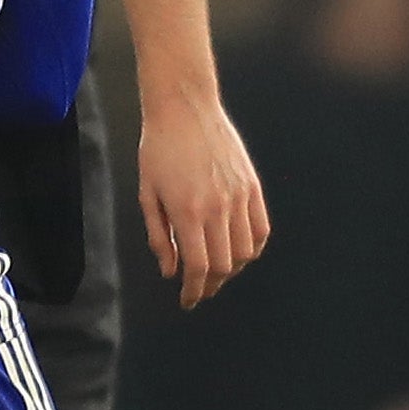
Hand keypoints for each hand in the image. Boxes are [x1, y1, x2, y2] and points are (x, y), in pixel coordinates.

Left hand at [138, 94, 269, 308]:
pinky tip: (238, 251)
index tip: (188, 300)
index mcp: (187, 211)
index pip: (198, 267)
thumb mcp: (147, 194)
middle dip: (211, 284)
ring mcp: (239, 196)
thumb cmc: (158, 149)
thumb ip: (160, 237)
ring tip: (215, 271)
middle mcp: (218, 207)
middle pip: (223, 265)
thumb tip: (171, 271)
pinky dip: (252, 248)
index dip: (194, 290)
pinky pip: (261, 229)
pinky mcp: (252, 186)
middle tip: (199, 289)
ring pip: (245, 252)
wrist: (184, 108)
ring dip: (231, 269)